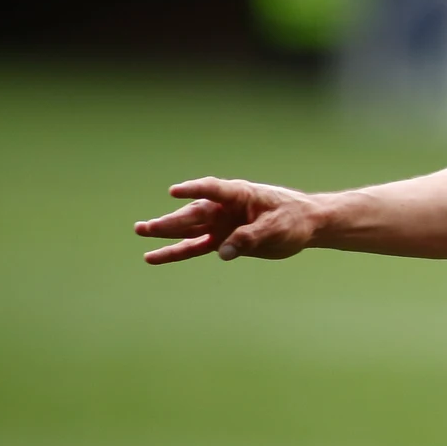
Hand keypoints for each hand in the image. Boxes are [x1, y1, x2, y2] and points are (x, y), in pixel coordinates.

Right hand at [134, 177, 320, 263]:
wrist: (306, 225)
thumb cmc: (294, 219)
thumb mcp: (276, 227)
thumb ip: (250, 237)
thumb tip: (223, 252)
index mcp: (240, 194)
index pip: (214, 189)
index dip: (195, 189)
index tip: (174, 191)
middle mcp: (225, 208)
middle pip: (194, 213)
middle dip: (170, 221)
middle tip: (145, 228)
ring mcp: (221, 224)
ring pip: (188, 229)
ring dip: (165, 232)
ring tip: (140, 231)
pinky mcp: (222, 240)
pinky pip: (194, 247)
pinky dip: (175, 252)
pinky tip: (153, 256)